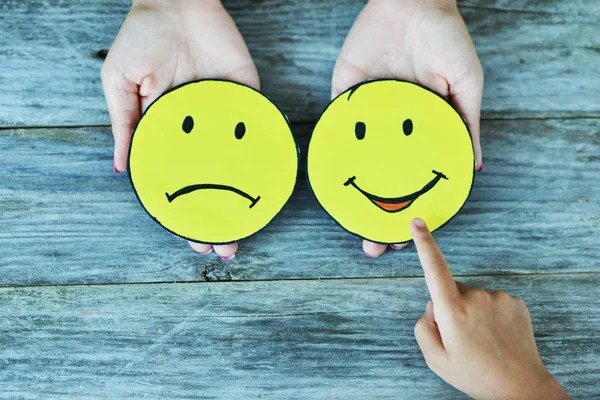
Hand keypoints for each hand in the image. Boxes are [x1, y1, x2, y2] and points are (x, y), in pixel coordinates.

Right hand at [101, 0, 258, 259]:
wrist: (175, 0)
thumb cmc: (143, 39)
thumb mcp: (121, 83)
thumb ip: (125, 124)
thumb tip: (123, 169)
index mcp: (170, 131)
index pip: (180, 180)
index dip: (186, 210)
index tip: (194, 240)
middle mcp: (200, 130)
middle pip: (213, 181)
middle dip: (219, 215)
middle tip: (225, 246)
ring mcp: (226, 116)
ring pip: (238, 165)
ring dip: (242, 198)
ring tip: (245, 230)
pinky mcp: (247, 95)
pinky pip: (259, 127)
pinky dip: (266, 153)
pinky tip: (268, 184)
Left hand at [332, 0, 483, 256]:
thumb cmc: (445, 38)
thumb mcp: (466, 83)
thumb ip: (465, 125)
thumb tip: (474, 169)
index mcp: (419, 129)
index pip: (412, 175)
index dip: (410, 206)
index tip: (407, 238)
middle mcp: (391, 128)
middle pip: (380, 178)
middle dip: (374, 214)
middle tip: (372, 247)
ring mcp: (365, 114)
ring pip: (353, 163)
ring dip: (349, 195)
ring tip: (349, 226)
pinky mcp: (343, 94)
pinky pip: (332, 126)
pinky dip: (327, 153)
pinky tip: (328, 183)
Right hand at [411, 218, 568, 399]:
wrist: (520, 388)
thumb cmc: (474, 375)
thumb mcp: (435, 359)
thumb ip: (423, 327)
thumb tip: (431, 306)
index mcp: (452, 311)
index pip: (435, 269)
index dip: (424, 243)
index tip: (417, 223)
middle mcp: (476, 298)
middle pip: (452, 290)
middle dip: (450, 307)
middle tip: (461, 338)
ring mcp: (498, 298)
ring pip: (473, 297)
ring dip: (472, 312)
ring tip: (482, 341)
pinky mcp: (516, 302)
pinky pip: (492, 301)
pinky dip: (490, 315)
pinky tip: (496, 336)